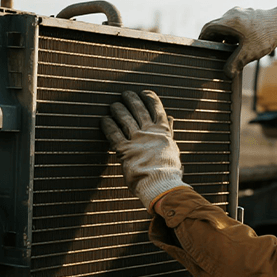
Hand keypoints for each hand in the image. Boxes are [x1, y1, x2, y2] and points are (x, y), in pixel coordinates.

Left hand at [101, 90, 187, 211]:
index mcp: (163, 132)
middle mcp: (149, 132)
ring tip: (113, 105)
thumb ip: (169, 132)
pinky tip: (104, 120)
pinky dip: (108, 125)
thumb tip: (171, 119)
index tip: (144, 92)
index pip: (157, 109)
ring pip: (125, 118)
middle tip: (125, 94)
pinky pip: (114, 133)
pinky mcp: (125, 149)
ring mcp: (137, 139)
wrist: (162, 184)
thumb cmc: (169, 170)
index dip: (150, 98)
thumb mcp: (172, 148)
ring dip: (118, 109)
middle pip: (139, 109)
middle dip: (131, 99)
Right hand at [199, 4, 276, 77]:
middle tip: (214, 51)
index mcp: (229, 21)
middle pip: (217, 26)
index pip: (208, 29)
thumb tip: (226, 74)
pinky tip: (241, 43)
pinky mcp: (249, 14)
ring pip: (227, 25)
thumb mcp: (248, 53)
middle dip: (214, 39)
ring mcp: (241, 12)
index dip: (202, 39)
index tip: (201, 47)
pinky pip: (236, 23)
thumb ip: (235, 64)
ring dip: (225, 36)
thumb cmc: (265, 37)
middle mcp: (232, 14)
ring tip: (228, 49)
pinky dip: (234, 33)